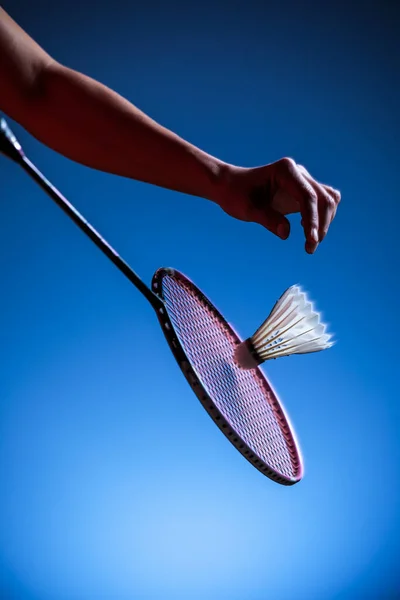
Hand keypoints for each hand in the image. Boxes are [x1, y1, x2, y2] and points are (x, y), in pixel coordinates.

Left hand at [217, 157, 340, 253]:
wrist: (230, 186)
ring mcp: (302, 180)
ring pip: (328, 199)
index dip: (312, 219)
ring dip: (324, 222)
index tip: (310, 240)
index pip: (308, 196)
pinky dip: (321, 217)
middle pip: (323, 198)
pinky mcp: (302, 190)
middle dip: (321, 224)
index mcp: (285, 171)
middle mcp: (298, 172)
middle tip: (309, 248)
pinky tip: (306, 230)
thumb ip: (267, 219)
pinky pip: (323, 202)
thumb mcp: (247, 209)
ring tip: (310, 244)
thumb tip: (286, 234)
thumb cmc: (236, 195)